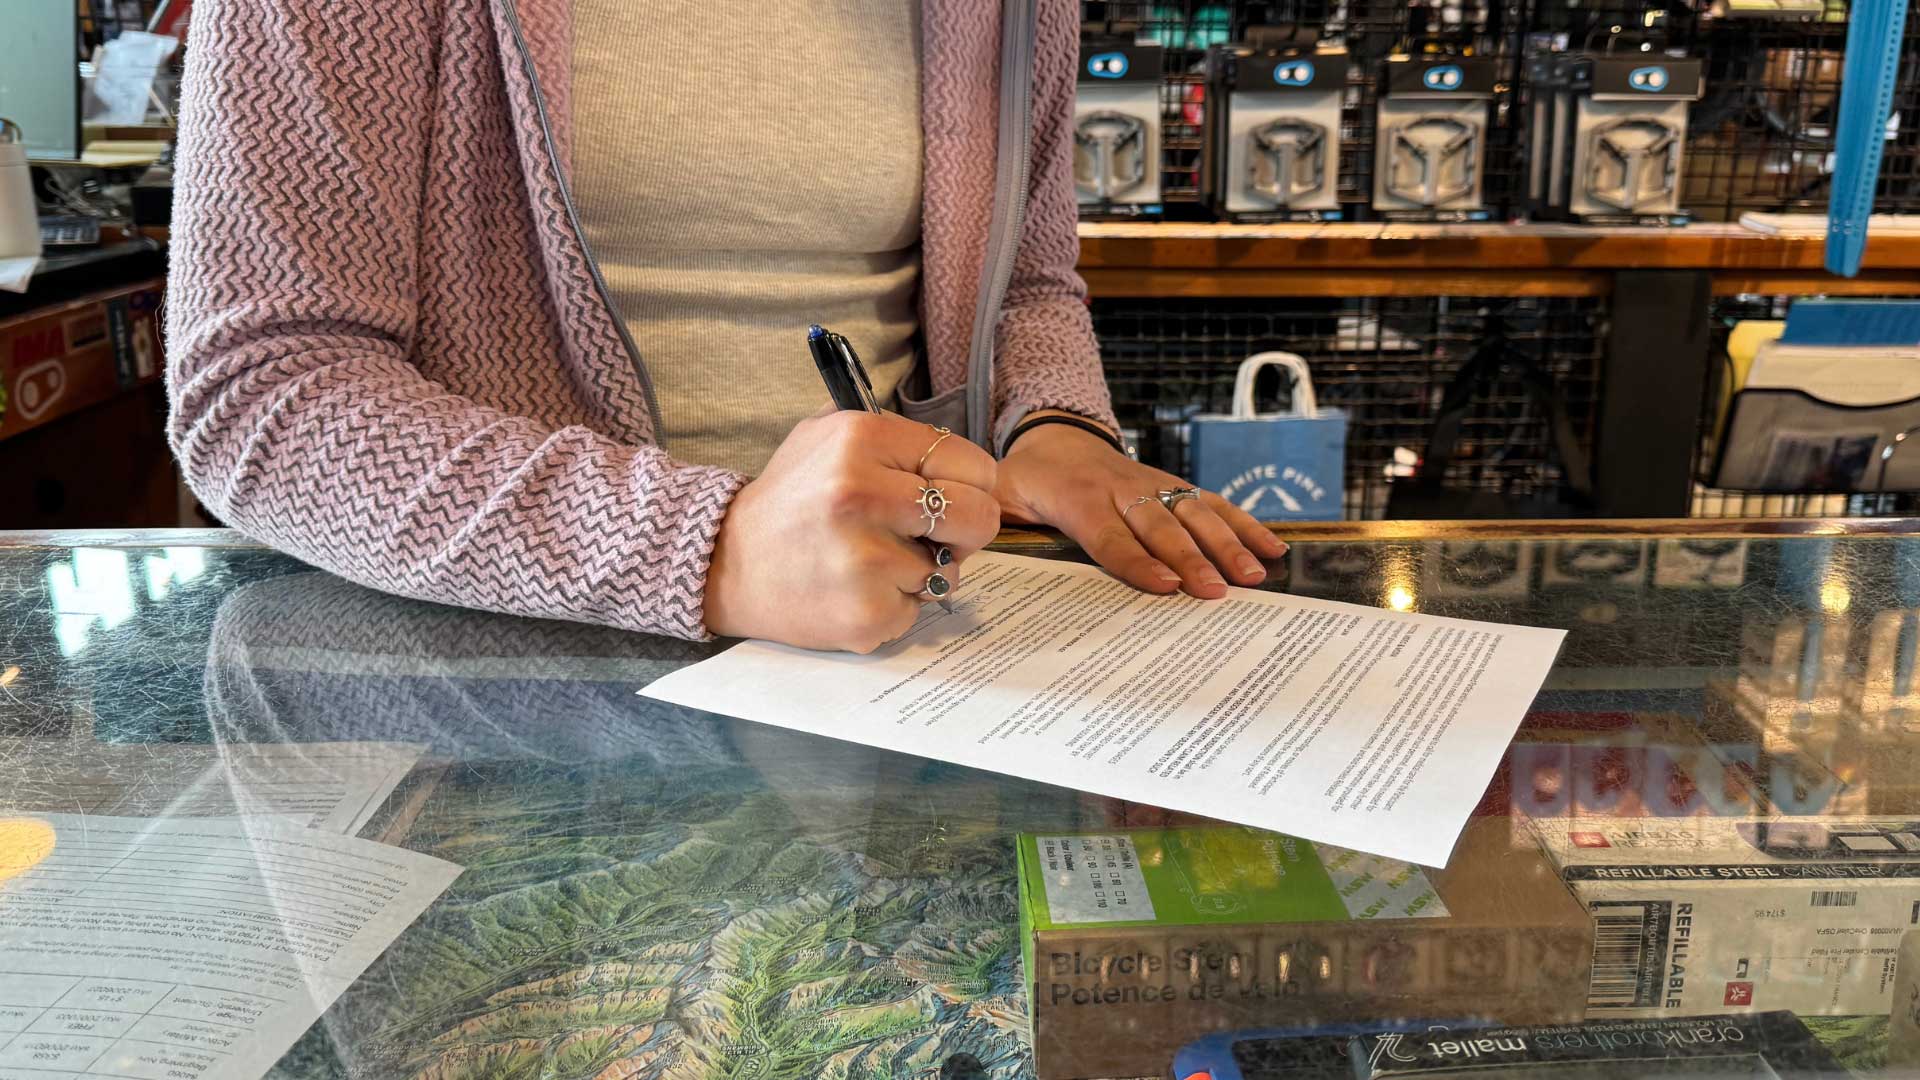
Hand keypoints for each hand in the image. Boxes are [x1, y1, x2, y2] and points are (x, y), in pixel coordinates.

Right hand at [704, 412, 998, 652]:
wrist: (727, 563)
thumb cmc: (791, 499)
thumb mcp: (827, 436)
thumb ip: (894, 438)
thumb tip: (961, 464)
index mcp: (862, 440)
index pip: (972, 463)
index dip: (970, 484)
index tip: (949, 495)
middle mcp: (862, 494)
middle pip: (978, 517)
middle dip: (966, 530)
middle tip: (936, 535)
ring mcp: (864, 560)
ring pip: (949, 570)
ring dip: (922, 570)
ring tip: (872, 561)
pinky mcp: (865, 613)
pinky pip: (917, 609)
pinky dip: (895, 603)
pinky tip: (856, 589)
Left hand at [995, 420, 1286, 598]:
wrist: (1056, 438)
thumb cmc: (1028, 481)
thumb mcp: (1002, 497)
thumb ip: (1000, 522)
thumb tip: (987, 548)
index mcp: (1077, 498)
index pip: (1109, 535)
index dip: (1137, 561)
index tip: (1166, 586)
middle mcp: (1122, 489)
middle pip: (1160, 526)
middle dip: (1191, 559)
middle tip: (1218, 591)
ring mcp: (1153, 485)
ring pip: (1195, 511)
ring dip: (1227, 543)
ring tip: (1254, 575)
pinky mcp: (1174, 485)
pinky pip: (1213, 501)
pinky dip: (1245, 523)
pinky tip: (1272, 548)